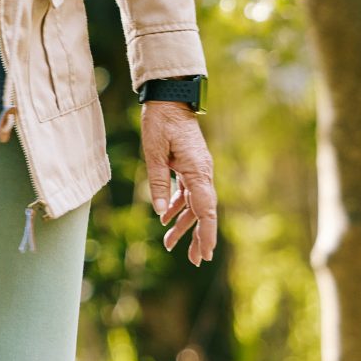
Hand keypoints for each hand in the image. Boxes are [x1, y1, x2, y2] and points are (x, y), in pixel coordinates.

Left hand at [142, 101, 219, 265]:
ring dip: (183, 224)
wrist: (169, 99)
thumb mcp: (154, 153)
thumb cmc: (161, 122)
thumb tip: (160, 212)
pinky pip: (187, 192)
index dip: (206, 234)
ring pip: (194, 204)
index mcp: (197, 172)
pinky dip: (177, 206)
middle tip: (194, 261)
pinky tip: (166, 219)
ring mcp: (197, 170)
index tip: (205, 253)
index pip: (206, 210)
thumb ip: (158, 182)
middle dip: (198, 237)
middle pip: (203, 212)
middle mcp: (202, 173)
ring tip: (171, 245)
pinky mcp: (189, 166)